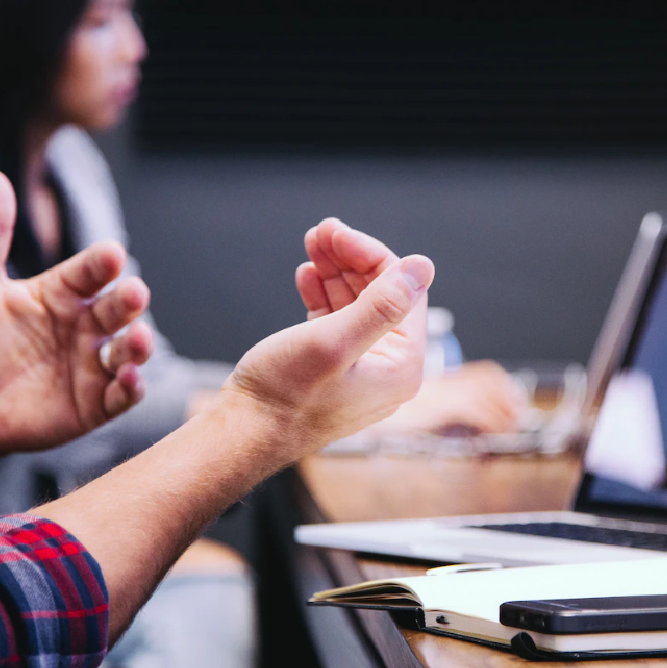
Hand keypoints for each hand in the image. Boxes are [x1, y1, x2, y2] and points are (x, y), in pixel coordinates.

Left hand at [0, 169, 153, 482]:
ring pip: (130, 350)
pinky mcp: (97, 404)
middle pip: (119, 309)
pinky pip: (123, 395)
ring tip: (138, 339)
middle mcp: (85, 327)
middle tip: (134, 294)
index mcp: (63, 295)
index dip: (103, 264)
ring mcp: (94, 366)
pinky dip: (132, 387)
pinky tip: (129, 378)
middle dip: (131, 301)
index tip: (111, 254)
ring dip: (140, 345)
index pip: (92, 272)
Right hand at [296, 222, 522, 435]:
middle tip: (321, 232)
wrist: (243, 435)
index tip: (337, 233)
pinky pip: (337, 322)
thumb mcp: (333, 342)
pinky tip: (307, 277)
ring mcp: (360, 369)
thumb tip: (422, 267)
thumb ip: (381, 305)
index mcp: (401, 366)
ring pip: (356, 305)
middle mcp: (387, 369)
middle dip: (351, 260)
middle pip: (380, 295)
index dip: (371, 255)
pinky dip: (322, 296)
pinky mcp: (333, 369)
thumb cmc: (284, 397)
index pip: (403, 292)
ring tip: (312, 246)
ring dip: (335, 272)